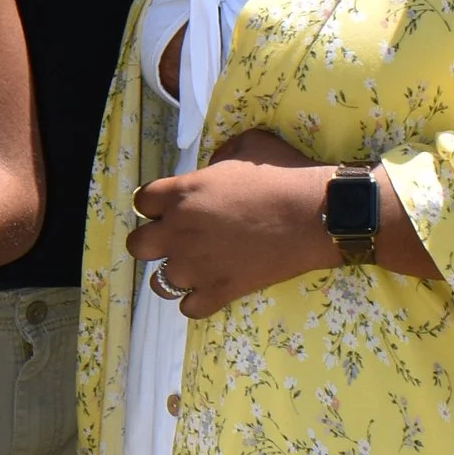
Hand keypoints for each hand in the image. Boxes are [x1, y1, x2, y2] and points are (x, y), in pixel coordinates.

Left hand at [127, 130, 334, 318]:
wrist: (316, 214)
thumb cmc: (283, 175)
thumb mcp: (247, 145)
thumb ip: (219, 158)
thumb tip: (213, 169)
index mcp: (181, 193)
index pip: (141, 202)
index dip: (155, 204)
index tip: (171, 206)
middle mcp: (179, 232)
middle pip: (137, 246)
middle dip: (153, 241)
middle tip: (178, 238)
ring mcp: (197, 266)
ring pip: (159, 283)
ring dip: (174, 274)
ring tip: (196, 266)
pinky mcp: (220, 291)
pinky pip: (189, 308)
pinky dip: (197, 301)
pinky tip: (212, 287)